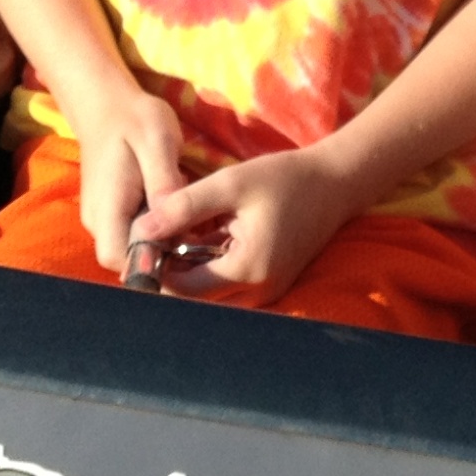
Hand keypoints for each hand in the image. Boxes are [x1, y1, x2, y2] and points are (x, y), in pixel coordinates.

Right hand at [69, 83, 188, 272]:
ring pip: (130, 250)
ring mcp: (102, 219)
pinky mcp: (110, 215)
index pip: (118, 257)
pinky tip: (176, 213)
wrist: (107, 107)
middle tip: (195, 233)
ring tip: (189, 222)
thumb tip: (173, 216)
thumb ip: (164, 180)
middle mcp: (98, 220)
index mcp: (107, 205)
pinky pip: (132, 236)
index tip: (184, 246)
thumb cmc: (134, 119)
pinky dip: (155, 233)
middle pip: (126, 260)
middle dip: (161, 256)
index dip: (151, 262)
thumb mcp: (158, 140)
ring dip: (160, 244)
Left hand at [129, 143, 367, 304]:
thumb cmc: (286, 179)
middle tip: (158, 231)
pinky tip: (204, 235)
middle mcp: (257, 292)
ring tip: (180, 230)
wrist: (335, 184)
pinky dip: (207, 266)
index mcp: (248, 270)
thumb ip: (182, 207)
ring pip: (207, 295)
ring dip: (187, 268)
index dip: (156, 265)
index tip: (146, 235)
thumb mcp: (230, 184)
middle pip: (192, 297)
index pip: (182, 288)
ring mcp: (265, 292)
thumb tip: (139, 230)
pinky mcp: (267, 285)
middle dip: (169, 268)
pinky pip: (224, 286)